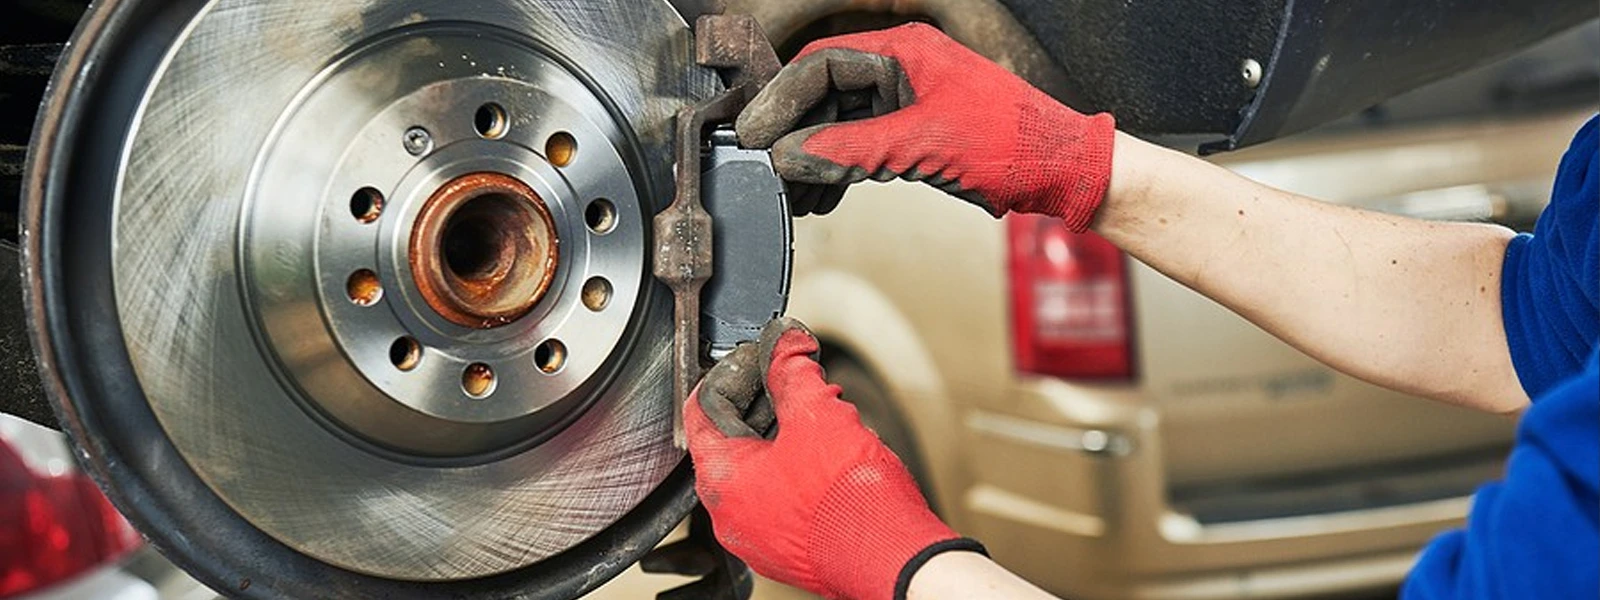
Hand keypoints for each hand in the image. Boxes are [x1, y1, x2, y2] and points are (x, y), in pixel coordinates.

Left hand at [686, 318, 982, 599]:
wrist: (892, 559)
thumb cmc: (852, 502)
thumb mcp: (819, 415)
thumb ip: (793, 371)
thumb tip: (784, 343)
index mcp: (723, 479)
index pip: (704, 407)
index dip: (734, 370)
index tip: (764, 354)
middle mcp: (731, 514)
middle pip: (733, 437)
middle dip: (768, 400)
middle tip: (800, 380)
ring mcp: (760, 536)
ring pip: (762, 469)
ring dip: (789, 435)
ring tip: (827, 417)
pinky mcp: (790, 548)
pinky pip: (782, 498)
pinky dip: (800, 469)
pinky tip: (833, 456)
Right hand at [736, 23, 1114, 230]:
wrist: (1061, 172)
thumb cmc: (1012, 144)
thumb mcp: (921, 146)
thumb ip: (848, 151)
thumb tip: (790, 158)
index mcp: (904, 51)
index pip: (820, 65)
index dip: (780, 100)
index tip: (751, 133)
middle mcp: (901, 69)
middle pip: (824, 95)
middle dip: (792, 135)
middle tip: (760, 167)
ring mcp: (907, 101)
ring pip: (840, 125)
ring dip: (812, 159)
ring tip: (788, 195)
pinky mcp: (915, 133)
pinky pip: (861, 146)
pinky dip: (838, 172)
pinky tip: (820, 198)